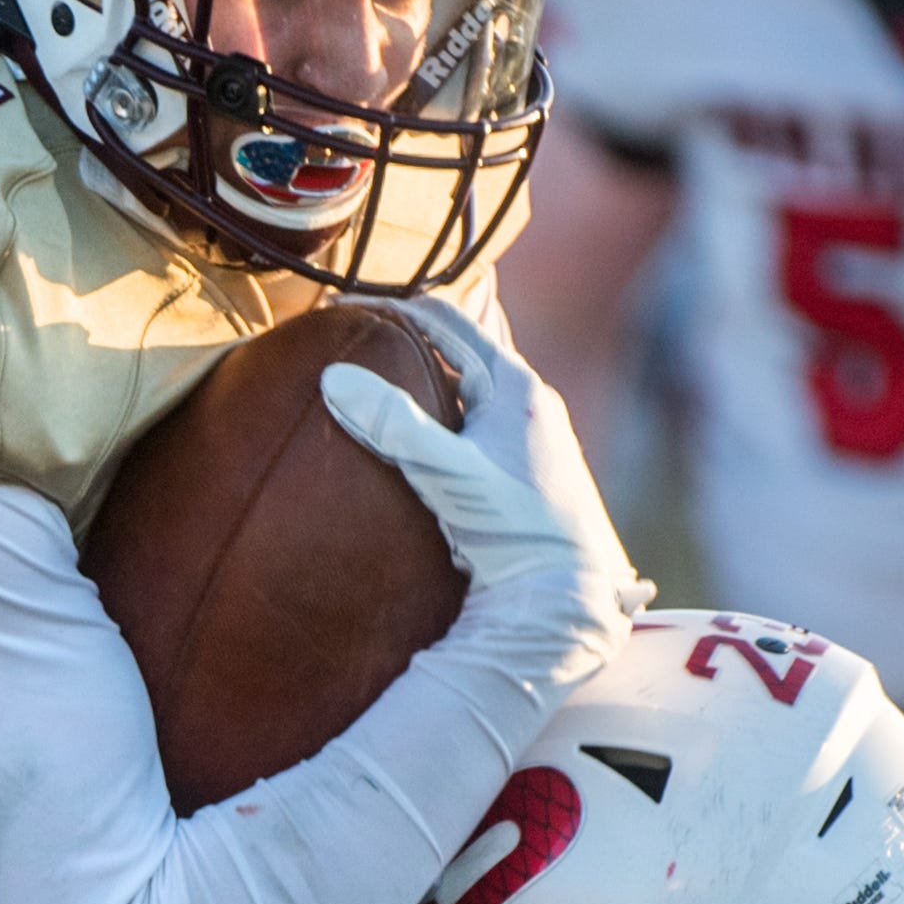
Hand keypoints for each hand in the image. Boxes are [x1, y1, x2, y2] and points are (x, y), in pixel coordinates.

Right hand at [324, 301, 649, 682]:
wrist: (568, 595)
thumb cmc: (516, 531)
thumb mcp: (448, 475)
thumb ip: (393, 425)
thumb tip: (334, 376)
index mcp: (515, 385)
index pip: (446, 319)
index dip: (390, 308)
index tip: (338, 310)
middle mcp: (529, 400)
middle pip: (458, 347)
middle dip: (406, 336)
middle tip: (352, 334)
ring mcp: (531, 433)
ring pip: (467, 384)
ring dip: (425, 374)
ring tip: (377, 372)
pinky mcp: (526, 465)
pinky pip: (475, 418)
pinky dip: (442, 410)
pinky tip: (419, 427)